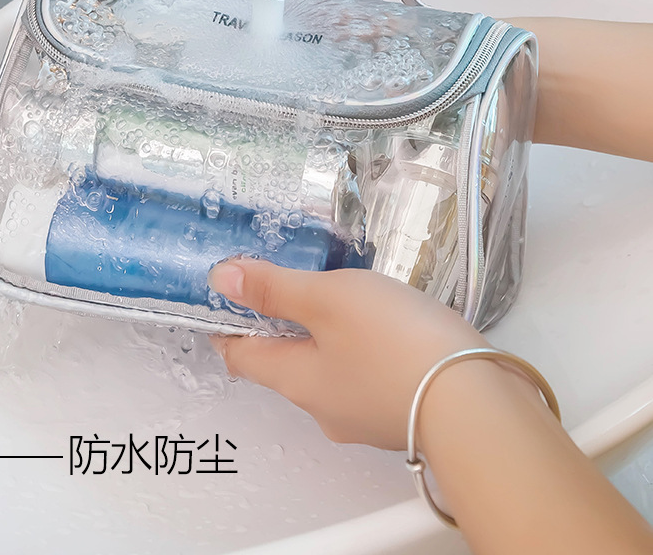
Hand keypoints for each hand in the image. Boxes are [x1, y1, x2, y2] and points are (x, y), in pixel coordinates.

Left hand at [207, 259, 485, 449]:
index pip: (240, 354)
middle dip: (281, 326)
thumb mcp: (327, 299)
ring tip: (344, 296)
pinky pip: (367, 376)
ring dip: (327, 337)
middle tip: (288, 282)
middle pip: (284, 364)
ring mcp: (364, 415)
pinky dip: (364, 350)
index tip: (226, 295)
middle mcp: (322, 408)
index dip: (227, 323)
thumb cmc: (394, 343)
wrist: (476, 401)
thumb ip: (275, 289)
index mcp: (294, 380)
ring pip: (328, 370)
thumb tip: (219, 279)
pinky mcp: (400, 411)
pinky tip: (386, 325)